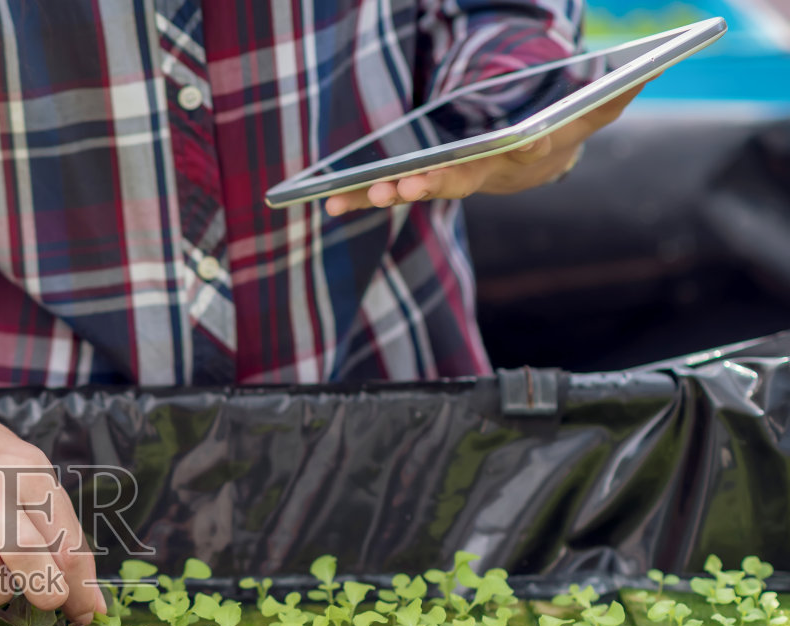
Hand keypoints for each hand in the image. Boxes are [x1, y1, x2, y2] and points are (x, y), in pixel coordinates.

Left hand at [323, 83, 646, 216]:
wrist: (536, 158)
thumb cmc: (563, 122)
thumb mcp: (596, 107)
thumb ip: (619, 92)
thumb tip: (654, 66)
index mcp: (524, 153)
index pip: (510, 157)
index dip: (492, 160)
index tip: (471, 163)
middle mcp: (486, 173)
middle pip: (457, 182)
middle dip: (429, 185)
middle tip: (401, 186)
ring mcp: (452, 180)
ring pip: (420, 190)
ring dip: (389, 195)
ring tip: (361, 193)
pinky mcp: (423, 182)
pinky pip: (390, 191)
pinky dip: (358, 199)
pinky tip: (328, 203)